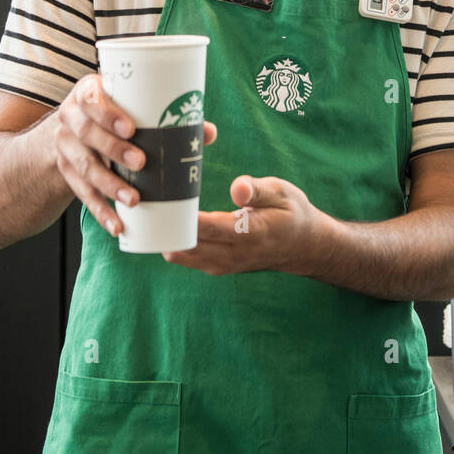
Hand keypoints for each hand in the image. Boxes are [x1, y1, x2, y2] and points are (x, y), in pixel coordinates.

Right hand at [53, 72, 216, 237]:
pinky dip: (100, 211)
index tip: (132, 128)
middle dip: (113, 149)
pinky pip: (82, 194)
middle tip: (141, 163)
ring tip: (133, 199)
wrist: (76, 132)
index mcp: (88, 93)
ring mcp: (65, 147)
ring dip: (109, 185)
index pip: (91, 97)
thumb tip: (207, 132)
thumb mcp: (131, 107)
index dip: (107, 113)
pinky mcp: (67, 173)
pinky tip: (117, 225)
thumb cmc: (115, 113)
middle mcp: (71, 117)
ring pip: (84, 166)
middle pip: (86, 132)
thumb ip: (167, 116)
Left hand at [163, 174, 322, 274]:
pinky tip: (168, 225)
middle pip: (188, 246)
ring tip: (155, 211)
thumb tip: (236, 188)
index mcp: (250, 233)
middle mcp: (235, 254)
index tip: (162, 201)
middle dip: (167, 227)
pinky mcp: (219, 266)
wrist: (304, 246)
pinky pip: (189, 258)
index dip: (183, 218)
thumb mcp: (282, 193)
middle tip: (149, 201)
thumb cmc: (291, 213)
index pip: (208, 229)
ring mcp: (225, 264)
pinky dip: (176, 244)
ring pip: (184, 256)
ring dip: (169, 237)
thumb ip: (257, 190)